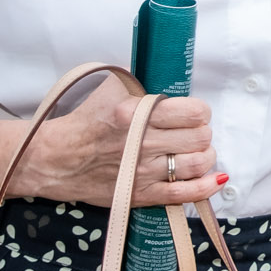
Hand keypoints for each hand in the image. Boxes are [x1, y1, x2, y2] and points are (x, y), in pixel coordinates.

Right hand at [15, 82, 222, 207]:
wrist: (57, 157)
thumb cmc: (86, 120)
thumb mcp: (111, 89)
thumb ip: (142, 82)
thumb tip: (169, 75)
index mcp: (136, 113)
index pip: (193, 113)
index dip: (200, 112)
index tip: (194, 113)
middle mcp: (143, 142)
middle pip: (200, 138)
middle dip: (203, 133)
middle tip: (194, 132)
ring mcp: (143, 171)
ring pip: (197, 164)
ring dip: (205, 156)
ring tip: (197, 152)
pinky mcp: (140, 194)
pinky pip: (182, 194)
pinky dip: (204, 188)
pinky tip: (213, 179)